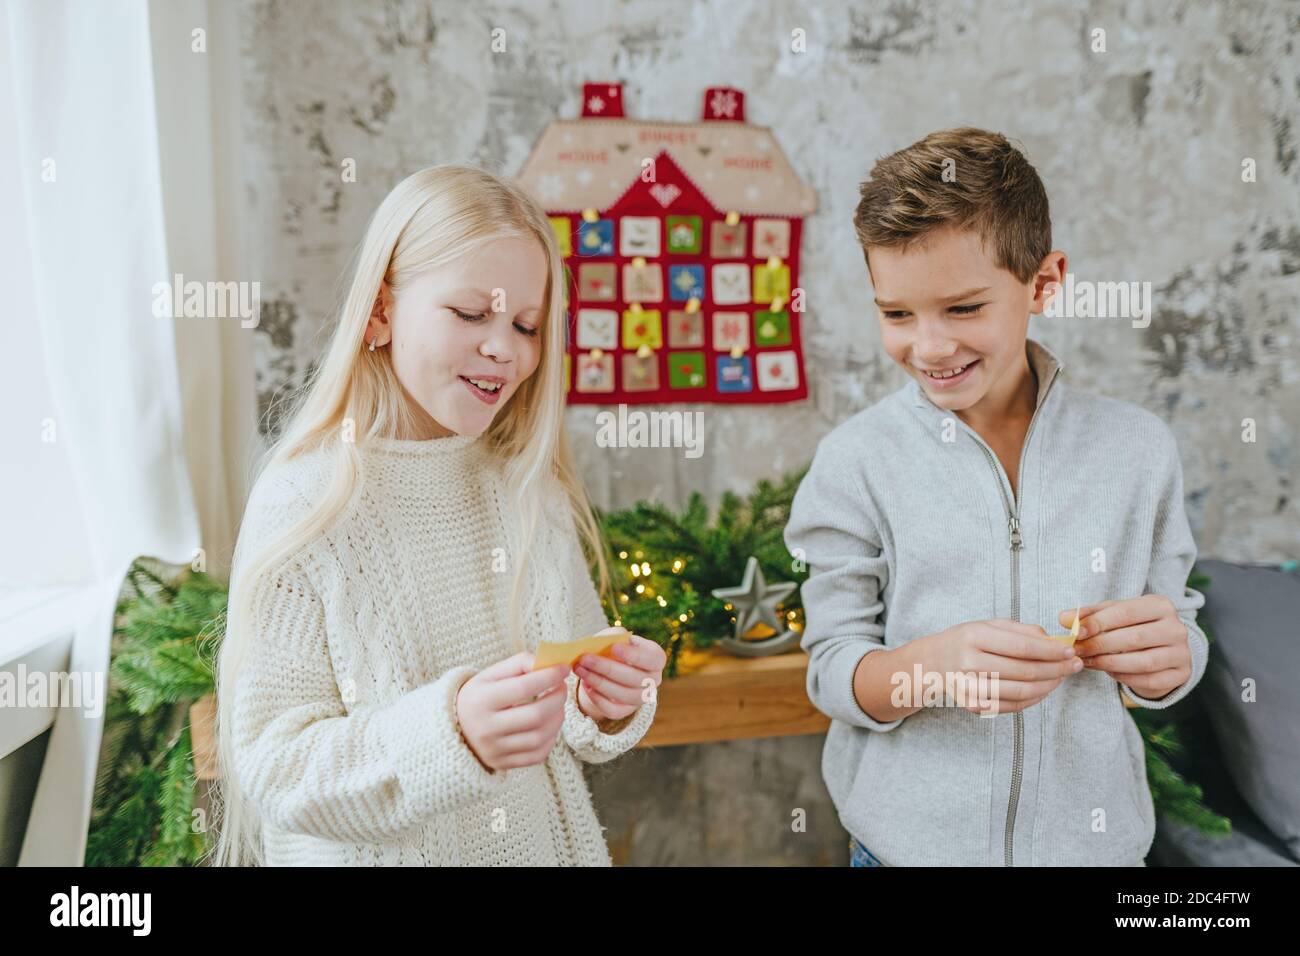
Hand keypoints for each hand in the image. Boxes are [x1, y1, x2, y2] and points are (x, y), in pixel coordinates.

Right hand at [454, 653, 570, 770]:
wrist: (455, 727)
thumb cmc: (480, 695)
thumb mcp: (491, 674)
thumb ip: (520, 663)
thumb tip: (549, 663)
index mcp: (481, 700)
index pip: (523, 688)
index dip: (549, 676)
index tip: (564, 668)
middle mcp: (486, 728)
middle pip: (536, 715)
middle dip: (558, 698)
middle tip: (562, 687)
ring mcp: (494, 749)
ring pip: (540, 736)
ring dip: (558, 718)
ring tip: (557, 705)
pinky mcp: (502, 764)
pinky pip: (538, 754)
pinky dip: (551, 738)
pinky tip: (549, 725)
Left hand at [574, 633, 665, 721]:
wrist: (610, 669)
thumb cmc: (614, 648)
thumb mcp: (616, 638)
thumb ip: (613, 637)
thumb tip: (605, 643)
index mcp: (656, 658)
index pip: (651, 659)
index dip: (634, 655)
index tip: (614, 647)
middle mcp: (654, 680)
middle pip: (635, 678)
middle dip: (607, 668)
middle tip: (585, 658)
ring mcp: (642, 698)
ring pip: (624, 695)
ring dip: (599, 683)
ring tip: (581, 670)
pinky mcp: (627, 711)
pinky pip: (614, 710)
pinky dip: (598, 699)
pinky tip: (586, 686)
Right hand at [925, 619, 1081, 715]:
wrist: (935, 662)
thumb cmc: (968, 640)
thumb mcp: (989, 625)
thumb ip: (1022, 631)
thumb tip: (1055, 642)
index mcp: (974, 636)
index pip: (1022, 647)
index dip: (1051, 651)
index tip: (1071, 651)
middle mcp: (969, 662)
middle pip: (1024, 671)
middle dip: (1056, 669)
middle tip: (1074, 665)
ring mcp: (970, 687)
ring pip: (1021, 692)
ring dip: (1049, 686)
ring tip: (1062, 677)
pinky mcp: (973, 705)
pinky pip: (1012, 706)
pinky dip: (1034, 698)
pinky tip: (1044, 689)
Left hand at [1058, 595, 1190, 700]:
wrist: (1162, 650)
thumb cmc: (1132, 627)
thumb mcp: (1113, 615)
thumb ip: (1089, 615)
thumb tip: (1063, 618)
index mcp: (1160, 605)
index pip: (1125, 612)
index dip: (1098, 622)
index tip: (1075, 632)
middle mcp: (1177, 627)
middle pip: (1133, 638)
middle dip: (1100, 645)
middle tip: (1077, 651)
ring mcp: (1182, 652)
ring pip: (1142, 662)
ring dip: (1109, 663)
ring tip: (1088, 662)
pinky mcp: (1181, 674)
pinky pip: (1149, 679)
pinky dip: (1125, 678)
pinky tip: (1109, 673)